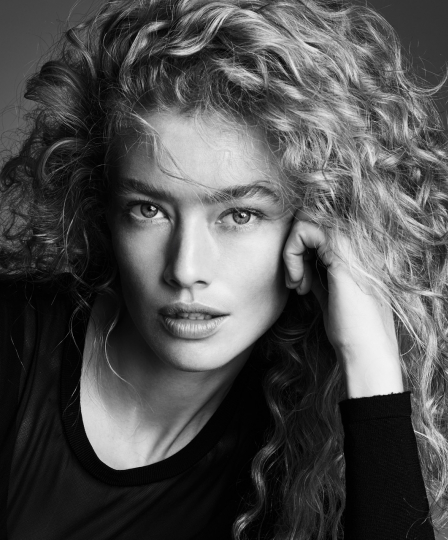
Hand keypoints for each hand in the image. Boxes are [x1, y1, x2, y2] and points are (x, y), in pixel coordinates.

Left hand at [283, 210, 402, 397]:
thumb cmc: (347, 327)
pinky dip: (290, 255)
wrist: (363, 349)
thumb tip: (299, 261)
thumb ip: (316, 271)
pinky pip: (304, 231)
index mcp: (355, 250)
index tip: (298, 281)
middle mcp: (356, 241)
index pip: (317, 226)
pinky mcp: (342, 250)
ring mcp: (352, 242)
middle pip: (310, 217)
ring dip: (291, 251)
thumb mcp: (327, 292)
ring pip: (305, 220)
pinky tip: (297, 282)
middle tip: (295, 280)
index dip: (300, 248)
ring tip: (295, 282)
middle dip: (293, 246)